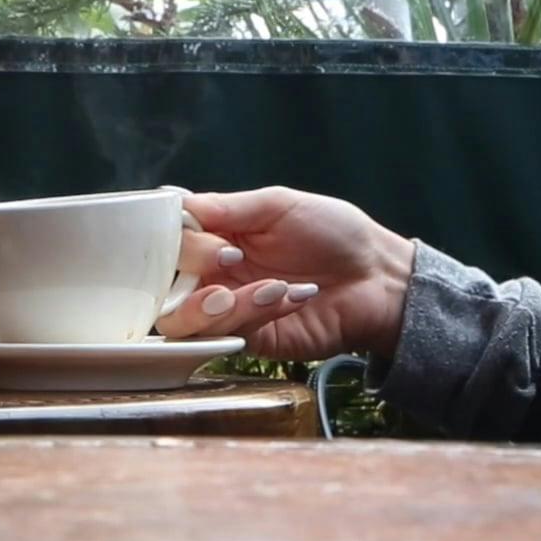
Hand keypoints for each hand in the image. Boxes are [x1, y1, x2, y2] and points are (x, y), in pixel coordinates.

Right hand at [157, 186, 415, 361]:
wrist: (378, 278)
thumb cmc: (335, 233)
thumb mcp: (278, 205)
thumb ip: (226, 207)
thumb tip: (175, 201)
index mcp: (216, 238)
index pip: (168, 241)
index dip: (175, 239)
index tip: (204, 231)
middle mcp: (213, 276)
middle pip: (162, 285)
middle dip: (194, 269)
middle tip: (231, 259)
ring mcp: (227, 310)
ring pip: (182, 320)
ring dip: (220, 303)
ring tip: (268, 286)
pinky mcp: (249, 340)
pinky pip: (225, 334)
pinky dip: (254, 314)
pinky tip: (291, 297)